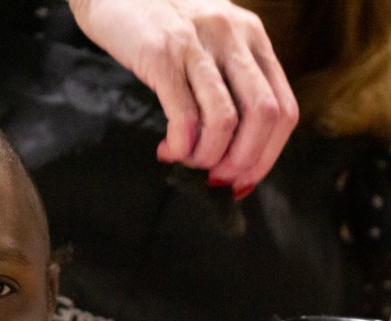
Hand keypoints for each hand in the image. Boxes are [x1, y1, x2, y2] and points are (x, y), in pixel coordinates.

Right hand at [67, 0, 298, 197]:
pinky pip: (184, 113)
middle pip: (263, 115)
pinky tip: (169, 149)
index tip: (243, 179)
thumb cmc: (156, 22)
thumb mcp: (207, 40)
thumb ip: (225, 77)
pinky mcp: (162, 54)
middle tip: (217, 179)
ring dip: (208, 156)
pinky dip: (181, 143)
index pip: (283, 108)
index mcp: (251, 37)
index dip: (268, 154)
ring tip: (187, 162)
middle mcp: (233, 38)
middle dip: (243, 160)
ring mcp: (198, 45)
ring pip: (225, 119)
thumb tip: (230, 142)